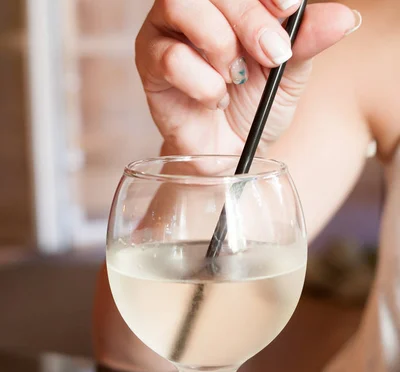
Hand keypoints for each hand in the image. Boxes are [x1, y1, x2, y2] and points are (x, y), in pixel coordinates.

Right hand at [135, 0, 359, 155]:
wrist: (229, 153)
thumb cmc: (255, 108)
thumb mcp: (289, 73)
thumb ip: (308, 41)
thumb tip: (346, 17)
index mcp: (233, 1)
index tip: (288, 8)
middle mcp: (198, 6)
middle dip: (249, 17)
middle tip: (273, 55)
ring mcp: (167, 30)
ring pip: (181, 5)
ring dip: (218, 43)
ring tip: (235, 78)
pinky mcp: (149, 63)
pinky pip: (170, 57)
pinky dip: (201, 82)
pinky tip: (215, 99)